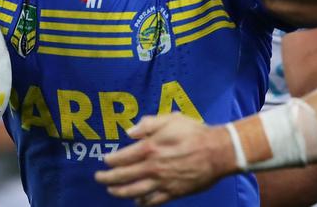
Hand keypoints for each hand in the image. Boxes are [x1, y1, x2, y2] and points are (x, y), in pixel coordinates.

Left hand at [95, 113, 233, 205]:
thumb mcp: (171, 119)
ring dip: (120, 192)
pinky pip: (153, 201)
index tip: (105, 161)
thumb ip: (148, 124)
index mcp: (150, 147)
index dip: (110, 161)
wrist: (218, 151)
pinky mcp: (174, 192)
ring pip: (135, 191)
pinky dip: (142, 203)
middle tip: (99, 179)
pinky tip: (137, 201)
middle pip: (123, 176)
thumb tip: (129, 132)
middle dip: (108, 179)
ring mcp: (163, 182)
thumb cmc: (194, 132)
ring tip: (111, 191)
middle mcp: (153, 167)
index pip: (122, 158)